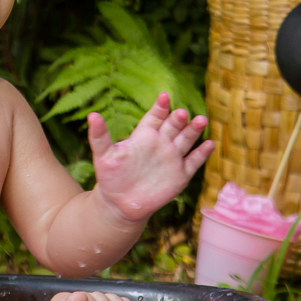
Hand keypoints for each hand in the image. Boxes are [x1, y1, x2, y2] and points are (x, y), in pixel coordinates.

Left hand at [89, 92, 213, 222]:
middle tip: (182, 113)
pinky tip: (209, 144)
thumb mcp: (103, 155)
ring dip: (193, 131)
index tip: (164, 97)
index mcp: (144, 135)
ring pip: (186, 140)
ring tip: (201, 120)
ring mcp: (171, 158)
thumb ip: (99, 136)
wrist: (121, 204)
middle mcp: (161, 143)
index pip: (155, 117)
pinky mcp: (180, 175)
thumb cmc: (110, 177)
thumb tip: (91, 115)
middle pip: (173, 126)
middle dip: (178, 119)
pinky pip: (193, 162)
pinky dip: (202, 154)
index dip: (160, 107)